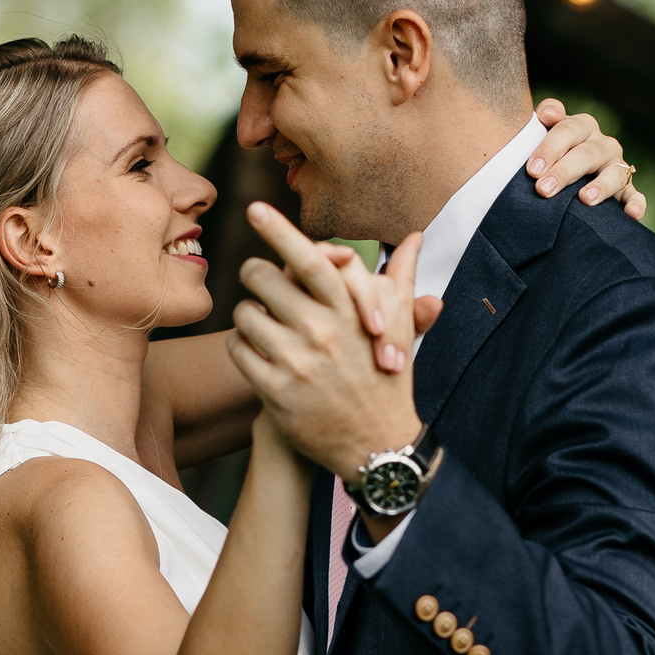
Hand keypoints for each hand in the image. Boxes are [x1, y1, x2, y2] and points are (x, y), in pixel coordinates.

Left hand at [227, 204, 423, 482]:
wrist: (376, 446)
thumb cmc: (387, 378)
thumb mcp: (400, 327)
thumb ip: (402, 277)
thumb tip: (415, 236)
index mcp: (352, 312)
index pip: (313, 258)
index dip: (281, 230)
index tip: (256, 208)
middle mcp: (324, 334)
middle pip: (264, 279)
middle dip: (254, 273)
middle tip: (257, 277)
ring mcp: (297, 364)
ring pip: (245, 315)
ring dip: (248, 314)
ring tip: (262, 321)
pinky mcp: (276, 393)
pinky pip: (239, 350)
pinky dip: (242, 345)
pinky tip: (256, 350)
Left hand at [532, 98, 646, 221]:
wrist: (563, 170)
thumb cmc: (549, 151)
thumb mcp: (543, 130)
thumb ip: (546, 117)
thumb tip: (548, 113)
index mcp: (582, 126)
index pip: (567, 131)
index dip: (550, 149)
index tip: (533, 170)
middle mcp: (602, 144)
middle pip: (586, 154)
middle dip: (565, 172)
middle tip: (544, 190)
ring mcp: (616, 167)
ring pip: (613, 175)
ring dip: (601, 187)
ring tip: (585, 199)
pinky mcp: (626, 189)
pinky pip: (634, 195)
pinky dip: (636, 204)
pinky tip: (632, 213)